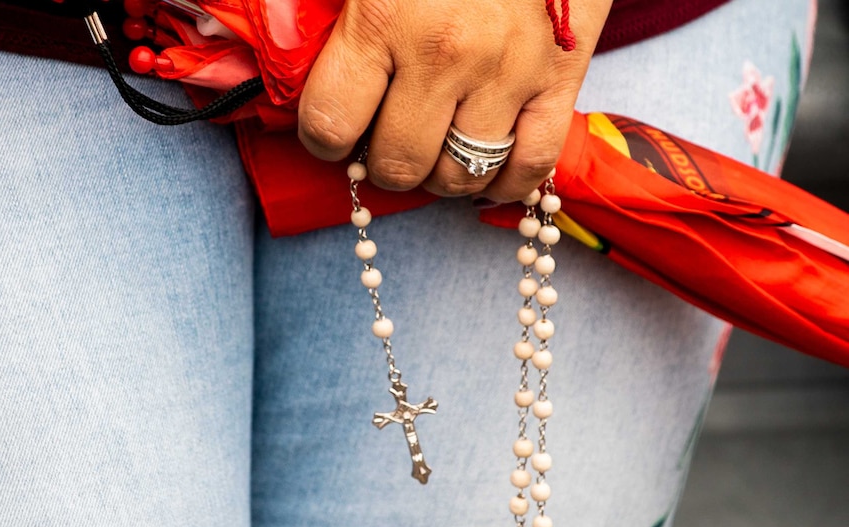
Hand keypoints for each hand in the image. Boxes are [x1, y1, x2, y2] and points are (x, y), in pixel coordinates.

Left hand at [297, 0, 612, 202]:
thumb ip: (322, 9)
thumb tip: (293, 56)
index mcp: (383, 17)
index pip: (330, 124)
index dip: (323, 139)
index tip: (332, 132)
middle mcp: (445, 55)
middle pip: (398, 165)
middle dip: (383, 163)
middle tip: (386, 141)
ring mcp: (508, 73)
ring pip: (459, 176)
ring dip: (438, 175)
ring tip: (434, 147)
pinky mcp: (559, 80)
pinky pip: (529, 167)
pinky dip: (502, 183)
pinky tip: (484, 169)